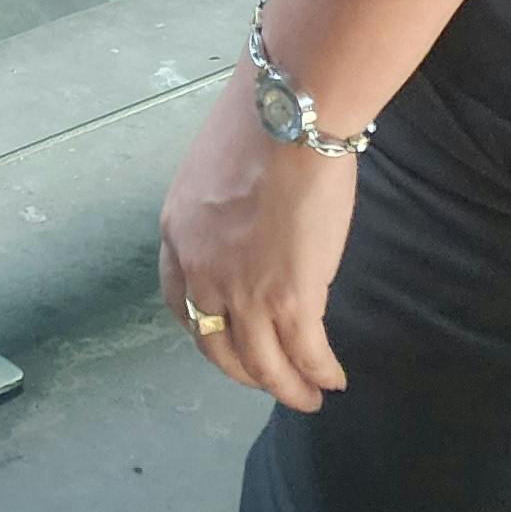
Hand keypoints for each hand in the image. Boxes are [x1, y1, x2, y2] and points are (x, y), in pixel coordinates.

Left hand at [157, 69, 357, 413]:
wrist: (289, 115)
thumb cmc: (258, 125)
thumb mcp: (212, 175)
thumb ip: (219, 217)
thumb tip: (246, 236)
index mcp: (177, 235)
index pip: (180, 303)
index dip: (206, 330)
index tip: (226, 340)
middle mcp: (201, 272)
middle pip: (217, 346)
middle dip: (245, 371)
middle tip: (269, 380)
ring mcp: (244, 292)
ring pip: (263, 365)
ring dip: (288, 389)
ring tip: (308, 396)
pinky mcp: (289, 301)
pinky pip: (306, 355)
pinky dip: (320, 373)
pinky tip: (332, 378)